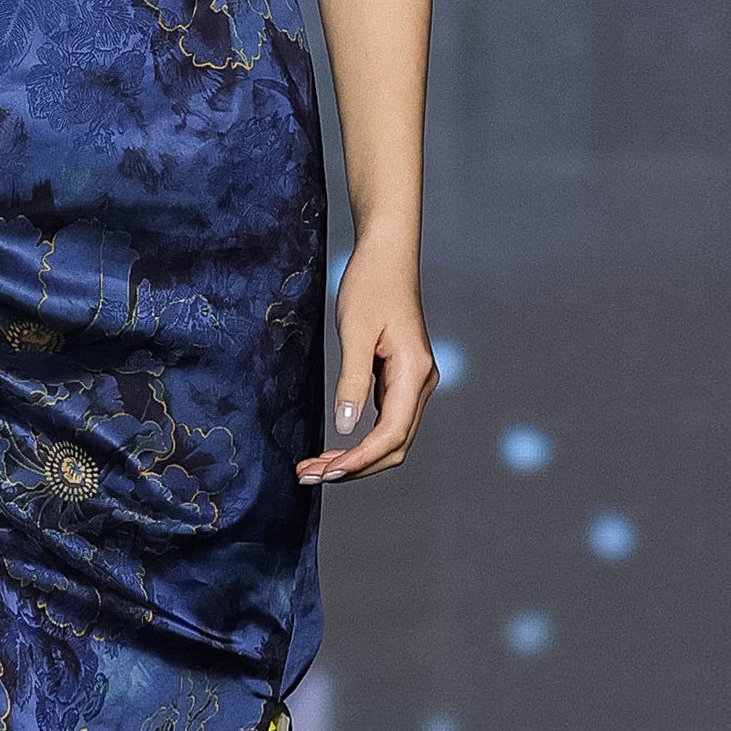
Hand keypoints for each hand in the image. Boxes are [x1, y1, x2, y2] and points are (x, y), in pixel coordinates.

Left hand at [295, 240, 434, 483]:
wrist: (387, 255)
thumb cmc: (371, 285)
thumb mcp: (354, 332)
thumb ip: (351, 381)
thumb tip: (346, 428)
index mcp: (414, 373)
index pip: (392, 434)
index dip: (359, 461)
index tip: (326, 473)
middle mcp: (421, 383)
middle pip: (394, 446)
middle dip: (354, 468)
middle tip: (309, 475)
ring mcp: (413, 382)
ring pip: (391, 438)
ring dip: (355, 458)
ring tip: (315, 467)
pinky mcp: (401, 379)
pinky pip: (386, 422)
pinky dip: (360, 441)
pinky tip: (334, 447)